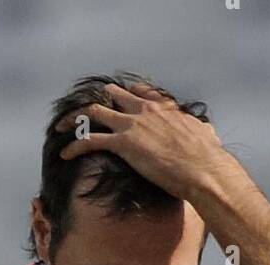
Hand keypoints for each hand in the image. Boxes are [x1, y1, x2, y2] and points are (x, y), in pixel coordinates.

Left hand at [54, 81, 225, 204]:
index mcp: (163, 108)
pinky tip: (64, 154)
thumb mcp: (207, 136)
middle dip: (96, 101)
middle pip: (112, 95)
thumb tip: (209, 132)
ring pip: (94, 112)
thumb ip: (203, 131)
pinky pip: (90, 140)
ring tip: (60, 127)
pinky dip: (74, 146)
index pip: (139, 92)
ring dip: (75, 119)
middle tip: (83, 111)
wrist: (202, 168)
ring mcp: (132, 125)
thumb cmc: (208, 157)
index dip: (126, 95)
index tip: (116, 98)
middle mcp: (145, 110)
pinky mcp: (123, 143)